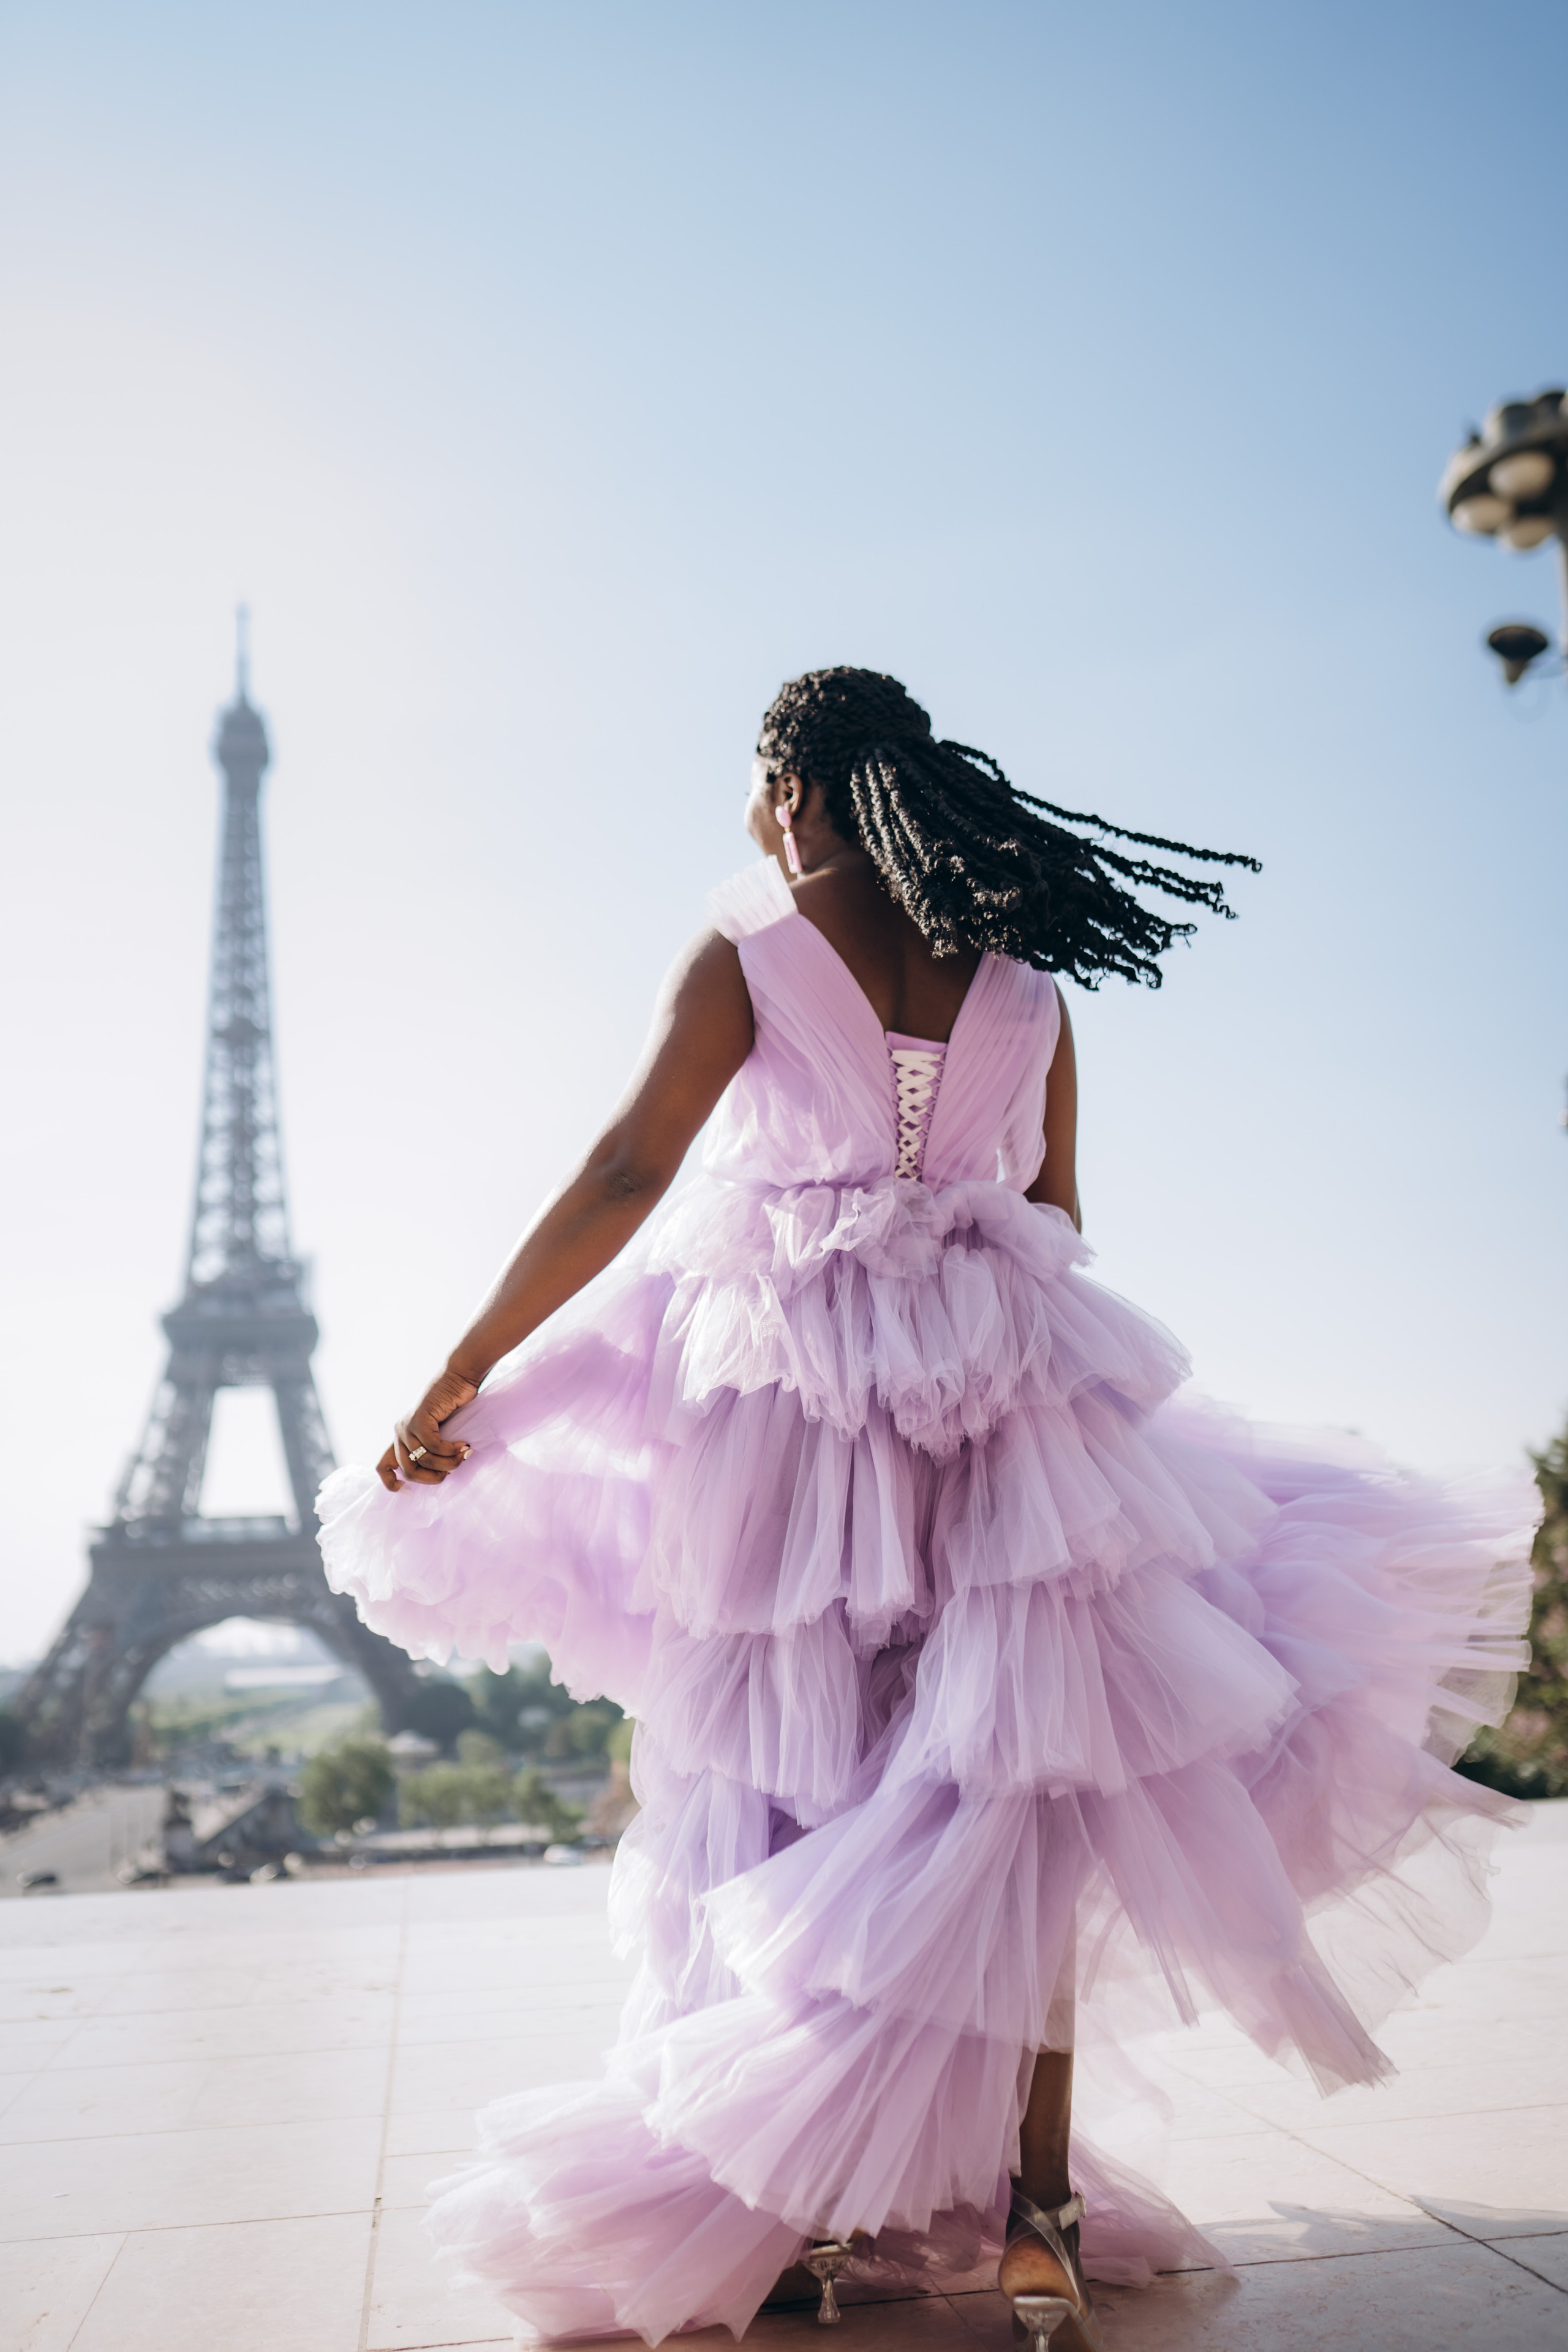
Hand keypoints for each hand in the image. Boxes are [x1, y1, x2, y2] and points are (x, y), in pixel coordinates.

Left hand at [376, 1368, 480, 1492]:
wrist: (458, 1377)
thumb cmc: (454, 1406)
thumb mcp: (441, 1434)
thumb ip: (435, 1452)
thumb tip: (442, 1474)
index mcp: (401, 1438)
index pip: (382, 1466)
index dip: (390, 1482)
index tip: (407, 1491)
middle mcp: (399, 1433)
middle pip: (408, 1472)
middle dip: (434, 1477)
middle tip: (453, 1469)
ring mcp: (406, 1426)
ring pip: (424, 1461)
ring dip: (449, 1463)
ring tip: (464, 1455)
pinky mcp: (419, 1419)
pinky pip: (433, 1446)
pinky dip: (450, 1450)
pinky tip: (463, 1445)